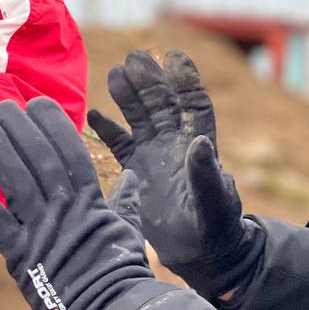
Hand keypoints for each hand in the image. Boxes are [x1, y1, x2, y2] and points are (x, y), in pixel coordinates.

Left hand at [0, 98, 154, 309]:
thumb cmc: (120, 272)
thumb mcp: (127, 228)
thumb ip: (125, 200)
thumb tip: (134, 176)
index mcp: (90, 201)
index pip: (70, 152)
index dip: (53, 125)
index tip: (38, 103)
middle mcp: (65, 210)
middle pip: (39, 160)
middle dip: (20, 129)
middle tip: (1, 107)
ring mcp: (42, 231)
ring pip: (16, 182)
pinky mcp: (21, 255)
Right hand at [87, 50, 252, 294]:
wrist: (201, 254)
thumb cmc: (216, 228)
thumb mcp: (215, 202)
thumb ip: (207, 174)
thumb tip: (201, 143)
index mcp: (198, 145)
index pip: (192, 104)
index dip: (185, 80)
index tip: (173, 55)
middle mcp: (175, 144)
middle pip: (160, 103)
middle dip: (148, 80)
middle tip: (133, 58)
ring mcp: (155, 156)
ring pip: (138, 117)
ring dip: (127, 96)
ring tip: (113, 74)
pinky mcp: (138, 171)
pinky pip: (120, 144)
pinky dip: (107, 129)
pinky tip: (92, 114)